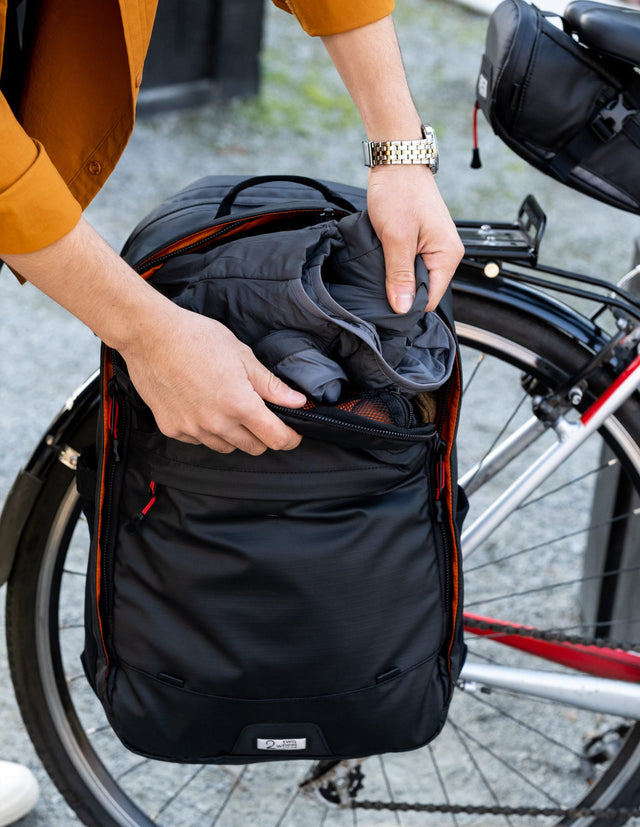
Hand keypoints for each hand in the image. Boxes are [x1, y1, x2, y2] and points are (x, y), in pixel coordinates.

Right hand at [3, 219, 305, 455]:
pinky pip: (200, 441)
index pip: (276, 439)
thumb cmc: (197, 338)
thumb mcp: (243, 356)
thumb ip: (271, 385)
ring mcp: (193, 430)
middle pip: (254, 447)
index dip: (290, 438)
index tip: (293, 433)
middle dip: (264, 436)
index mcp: (240, 405)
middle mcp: (217, 424)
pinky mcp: (172, 429)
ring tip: (229, 408)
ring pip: (227, 447)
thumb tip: (298, 402)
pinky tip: (204, 408)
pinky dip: (208, 432)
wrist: (151, 336)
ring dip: (235, 435)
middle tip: (261, 415)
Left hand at [366, 165, 463, 312]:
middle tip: (377, 284)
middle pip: (423, 290)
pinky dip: (395, 265)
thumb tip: (402, 308)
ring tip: (379, 268)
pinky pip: (409, 264)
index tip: (386, 303)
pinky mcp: (421, 242)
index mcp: (448, 256)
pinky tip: (382, 259)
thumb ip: (400, 275)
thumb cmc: (399, 191)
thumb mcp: (396, 237)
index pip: (430, 299)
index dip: (407, 305)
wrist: (396, 160)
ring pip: (414, 278)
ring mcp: (433, 248)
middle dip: (401, 291)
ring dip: (396, 277)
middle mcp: (446, 254)